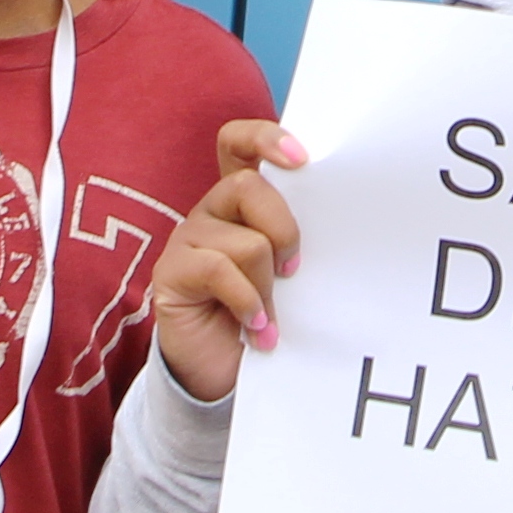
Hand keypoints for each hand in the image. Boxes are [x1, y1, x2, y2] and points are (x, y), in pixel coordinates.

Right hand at [151, 119, 305, 403]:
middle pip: (249, 186)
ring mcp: (187, 239)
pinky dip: (247, 302)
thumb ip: (296, 243)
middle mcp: (211, 211)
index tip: (302, 158)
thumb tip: (341, 225)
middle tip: (294, 270)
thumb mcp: (286, 275)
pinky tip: (255, 329)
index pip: (240, 144)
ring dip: (266, 286)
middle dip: (284, 229)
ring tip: (269, 320)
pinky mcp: (171, 271)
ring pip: (244, 240)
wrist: (221, 374)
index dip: (266, 138)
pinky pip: (217, 270)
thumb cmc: (261, 318)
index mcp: (240, 202)